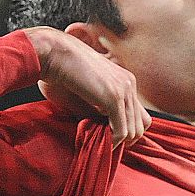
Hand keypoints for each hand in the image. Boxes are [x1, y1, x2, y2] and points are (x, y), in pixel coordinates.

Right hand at [24, 27, 150, 146]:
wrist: (52, 52)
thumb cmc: (61, 72)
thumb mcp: (86, 95)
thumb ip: (97, 113)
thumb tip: (103, 134)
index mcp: (124, 80)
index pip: (138, 115)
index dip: (126, 130)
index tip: (107, 136)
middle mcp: (129, 83)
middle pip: (141, 125)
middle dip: (124, 140)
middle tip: (102, 142)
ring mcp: (124, 89)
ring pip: (133, 132)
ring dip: (116, 142)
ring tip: (96, 141)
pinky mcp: (113, 97)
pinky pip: (121, 132)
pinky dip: (111, 143)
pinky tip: (96, 141)